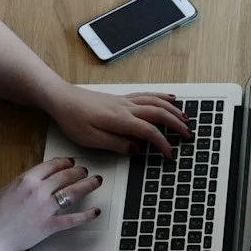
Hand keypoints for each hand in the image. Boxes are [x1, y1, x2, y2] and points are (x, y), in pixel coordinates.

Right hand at [0, 157, 102, 250]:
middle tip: (85, 171)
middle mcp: (39, 191)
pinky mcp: (49, 226)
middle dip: (79, 172)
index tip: (71, 162)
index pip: (52, 165)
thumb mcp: (8, 188)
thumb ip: (25, 182)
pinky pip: (72, 219)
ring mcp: (45, 208)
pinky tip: (96, 212)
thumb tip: (39, 177)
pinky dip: (87, 216)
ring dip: (87, 185)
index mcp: (27, 179)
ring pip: (73, 192)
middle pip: (66, 176)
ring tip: (96, 181)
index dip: (65, 162)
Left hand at [48, 86, 191, 157]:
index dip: (163, 144)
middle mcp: (126, 108)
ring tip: (186, 119)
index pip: (150, 132)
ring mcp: (125, 101)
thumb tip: (137, 149)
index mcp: (120, 120)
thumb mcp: (91, 139)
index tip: (170, 155)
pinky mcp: (122, 99)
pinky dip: (162, 97)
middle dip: (177, 125)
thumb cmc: (73, 119)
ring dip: (173, 110)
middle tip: (189, 136)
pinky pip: (148, 95)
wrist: (62, 99)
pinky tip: (170, 98)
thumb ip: (116, 144)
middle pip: (159, 114)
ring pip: (156, 102)